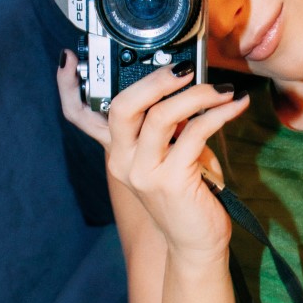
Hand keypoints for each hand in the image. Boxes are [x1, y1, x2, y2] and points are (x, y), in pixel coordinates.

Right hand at [57, 53, 249, 261]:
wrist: (194, 244)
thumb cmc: (186, 196)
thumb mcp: (167, 156)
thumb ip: (164, 126)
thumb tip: (185, 83)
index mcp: (117, 152)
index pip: (80, 116)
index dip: (68, 86)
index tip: (68, 58)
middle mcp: (123, 161)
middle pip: (123, 106)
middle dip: (154, 79)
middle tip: (184, 69)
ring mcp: (145, 173)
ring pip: (162, 115)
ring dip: (197, 95)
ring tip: (221, 89)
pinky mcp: (172, 181)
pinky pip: (195, 132)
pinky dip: (219, 114)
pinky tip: (234, 106)